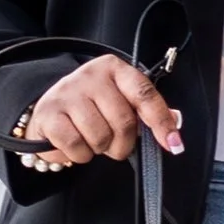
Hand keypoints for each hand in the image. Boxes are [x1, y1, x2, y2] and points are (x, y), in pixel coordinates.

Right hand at [13, 54, 183, 172]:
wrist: (50, 108)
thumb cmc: (92, 106)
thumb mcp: (120, 100)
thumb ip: (146, 110)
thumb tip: (174, 122)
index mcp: (114, 68)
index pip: (144, 94)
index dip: (161, 122)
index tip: (173, 144)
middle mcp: (90, 76)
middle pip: (124, 122)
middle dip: (123, 143)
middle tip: (114, 143)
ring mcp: (67, 93)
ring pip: (100, 137)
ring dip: (100, 149)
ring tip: (92, 138)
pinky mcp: (49, 113)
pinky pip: (77, 146)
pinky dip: (80, 155)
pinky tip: (76, 143)